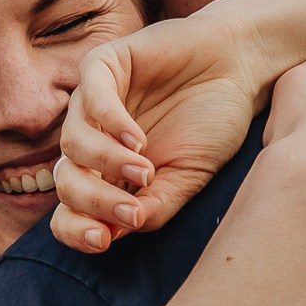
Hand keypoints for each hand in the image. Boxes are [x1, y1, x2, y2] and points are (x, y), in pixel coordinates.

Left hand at [51, 7, 272, 252]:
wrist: (240, 67)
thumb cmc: (213, 122)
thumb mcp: (188, 177)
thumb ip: (154, 206)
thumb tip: (114, 234)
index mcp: (107, 173)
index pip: (68, 210)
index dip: (75, 229)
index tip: (103, 241)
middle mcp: (92, 138)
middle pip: (66, 179)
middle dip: (93, 202)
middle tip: (131, 212)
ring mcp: (92, 101)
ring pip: (72, 141)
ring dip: (106, 163)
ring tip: (145, 171)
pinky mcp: (103, 64)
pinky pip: (91, 97)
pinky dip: (111, 124)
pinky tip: (139, 140)